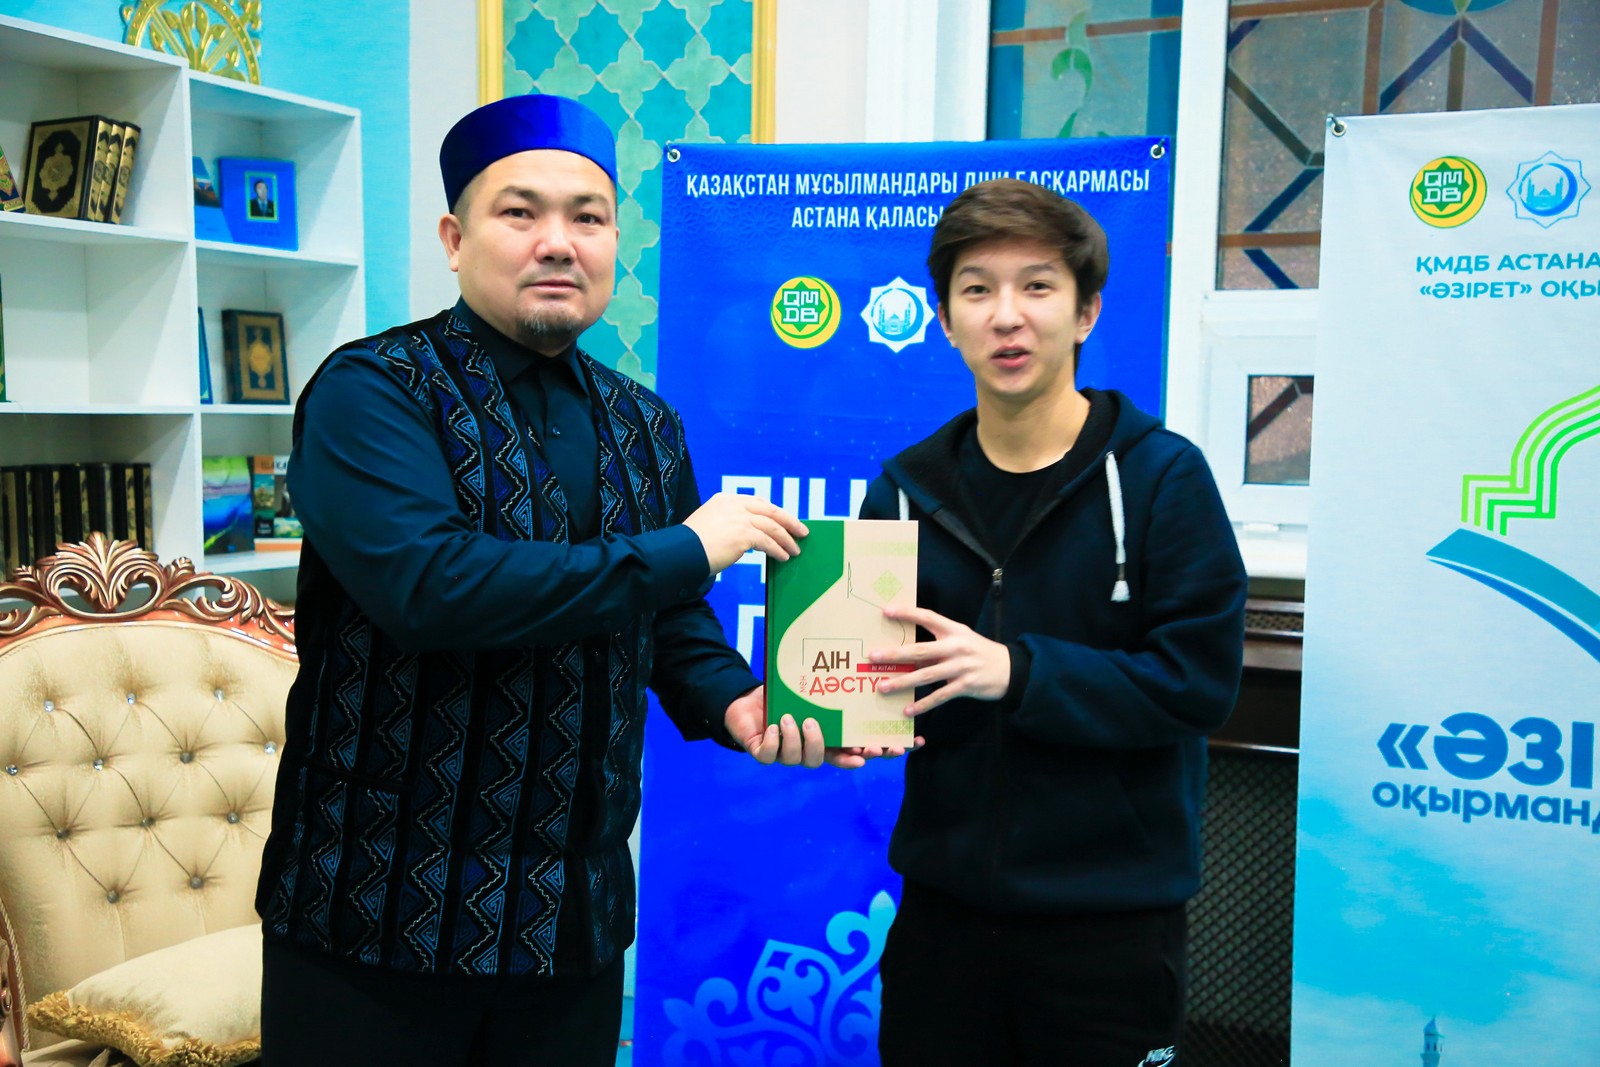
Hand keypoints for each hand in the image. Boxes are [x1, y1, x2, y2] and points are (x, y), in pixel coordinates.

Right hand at [684, 493, 807, 573]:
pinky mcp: (743, 534)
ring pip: (772, 526)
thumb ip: (727, 524)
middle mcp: (734, 504)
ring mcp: (739, 518)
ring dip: (786, 539)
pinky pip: (768, 542)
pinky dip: (778, 549)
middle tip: (802, 531)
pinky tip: (783, 557)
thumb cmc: (690, 546)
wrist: (680, 553)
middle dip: (789, 521)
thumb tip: (748, 537)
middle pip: (770, 510)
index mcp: (725, 499)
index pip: (757, 502)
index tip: (784, 520)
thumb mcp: (708, 525)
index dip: (774, 512)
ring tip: (795, 550)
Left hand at [723, 687, 896, 768]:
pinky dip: (774, 742)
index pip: (858, 748)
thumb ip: (829, 685)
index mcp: (827, 735)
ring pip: (802, 759)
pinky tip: (775, 727)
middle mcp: (811, 748)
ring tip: (796, 719)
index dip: (879, 752)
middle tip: (859, 749)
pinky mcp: (764, 753)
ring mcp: (788, 753)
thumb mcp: (809, 688)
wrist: (746, 702)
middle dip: (849, 758)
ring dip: (803, 740)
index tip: (899, 746)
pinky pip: (771, 756)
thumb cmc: (782, 695)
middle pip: (837, 762)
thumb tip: (858, 660)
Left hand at [869, 605, 1010, 716]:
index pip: (928, 617)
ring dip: (902, 682)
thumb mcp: (961, 639)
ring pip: (926, 675)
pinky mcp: (965, 686)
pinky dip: (922, 704)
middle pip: (920, 650)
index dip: (908, 613)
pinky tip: (907, 710)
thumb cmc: (978, 652)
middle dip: (895, 654)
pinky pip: (939, 696)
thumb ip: (937, 643)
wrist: (1010, 669)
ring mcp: (961, 667)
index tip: (886, 611)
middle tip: (873, 657)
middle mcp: (956, 647)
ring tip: (882, 686)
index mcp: (954, 630)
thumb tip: (906, 651)